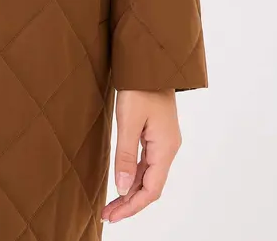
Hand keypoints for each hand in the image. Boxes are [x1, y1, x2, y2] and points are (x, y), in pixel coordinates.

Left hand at [102, 88, 181, 223]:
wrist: (150, 61)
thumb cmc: (140, 87)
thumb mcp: (128, 120)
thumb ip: (125, 155)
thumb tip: (122, 187)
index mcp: (165, 148)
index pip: (151, 189)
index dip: (132, 206)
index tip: (113, 215)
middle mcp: (168, 148)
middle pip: (151, 186)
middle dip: (130, 202)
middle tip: (108, 214)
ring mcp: (163, 141)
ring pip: (148, 175)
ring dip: (130, 190)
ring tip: (111, 203)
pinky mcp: (156, 133)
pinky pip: (146, 162)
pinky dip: (134, 174)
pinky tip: (122, 180)